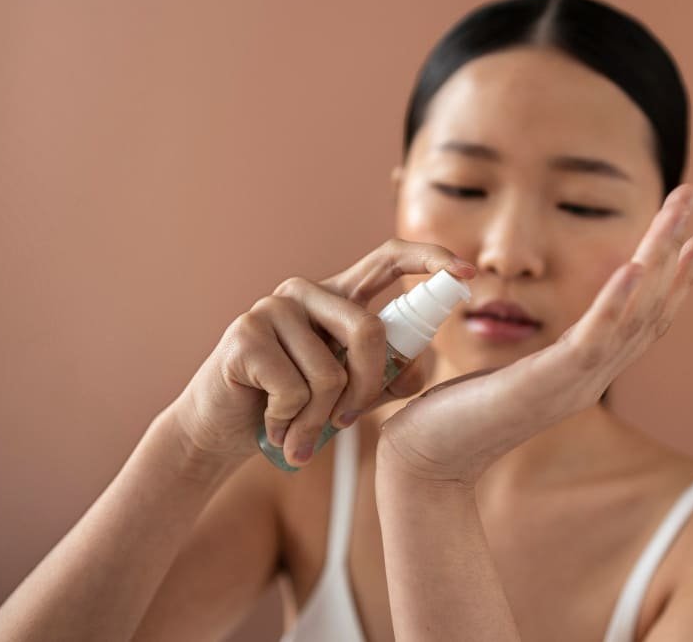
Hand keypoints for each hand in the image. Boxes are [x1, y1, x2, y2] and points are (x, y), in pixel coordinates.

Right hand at [168, 239, 476, 466]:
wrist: (222, 433)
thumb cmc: (292, 408)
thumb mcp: (351, 393)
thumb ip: (389, 376)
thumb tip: (424, 362)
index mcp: (337, 297)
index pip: (389, 259)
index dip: (432, 259)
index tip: (470, 272)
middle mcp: (306, 291)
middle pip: (369, 330)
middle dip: (368, 388)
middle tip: (347, 423)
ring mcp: (272, 307)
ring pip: (330, 371)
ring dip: (319, 419)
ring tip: (296, 429)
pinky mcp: (244, 333)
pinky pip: (295, 389)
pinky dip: (289, 422)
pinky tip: (271, 424)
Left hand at [376, 184, 692, 486]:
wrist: (427, 461)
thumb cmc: (457, 418)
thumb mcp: (508, 378)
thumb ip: (536, 359)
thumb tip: (536, 336)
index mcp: (582, 372)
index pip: (640, 318)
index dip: (672, 275)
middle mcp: (589, 378)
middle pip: (649, 308)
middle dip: (675, 248)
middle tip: (692, 192)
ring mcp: (573, 384)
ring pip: (632, 316)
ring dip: (659, 261)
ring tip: (680, 217)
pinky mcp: (544, 385)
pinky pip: (591, 339)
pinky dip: (614, 303)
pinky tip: (635, 267)